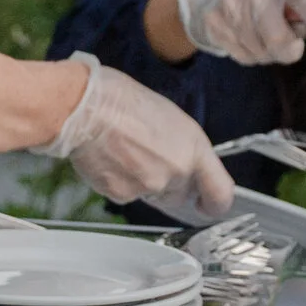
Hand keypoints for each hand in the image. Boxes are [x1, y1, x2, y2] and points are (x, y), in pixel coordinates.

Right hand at [42, 54, 235, 223]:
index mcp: (194, 148)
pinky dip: (118, 181)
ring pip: (151, 195)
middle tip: (147, 159)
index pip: (220, 192)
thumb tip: (180, 162)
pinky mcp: (123, 195)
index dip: (214, 204)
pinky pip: (125, 194)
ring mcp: (150, 186)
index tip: (207, 205)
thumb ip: (182, 147)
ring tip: (124, 151)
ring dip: (141, 181)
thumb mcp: (169, 117)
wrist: (86, 108)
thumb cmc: (122, 101)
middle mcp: (177, 171)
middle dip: (168, 185)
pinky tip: (109, 158)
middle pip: (180, 195)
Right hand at [173, 0, 305, 64]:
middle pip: (280, 41)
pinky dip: (252, 55)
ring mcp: (230, 8)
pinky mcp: (215, 26)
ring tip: (263, 36)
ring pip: (262, 54)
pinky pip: (245, 58)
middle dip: (290, 50)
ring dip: (269, 53)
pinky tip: (247, 39)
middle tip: (290, 44)